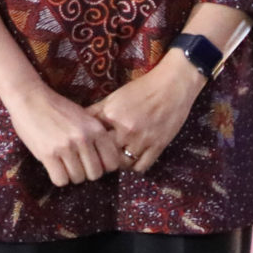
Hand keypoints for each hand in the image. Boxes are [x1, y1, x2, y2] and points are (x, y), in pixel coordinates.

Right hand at [1, 81, 121, 186]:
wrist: (29, 97)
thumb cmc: (56, 107)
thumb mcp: (83, 116)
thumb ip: (95, 135)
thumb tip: (104, 161)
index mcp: (96, 129)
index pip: (112, 163)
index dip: (103, 166)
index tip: (93, 163)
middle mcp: (83, 139)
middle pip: (95, 174)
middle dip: (86, 172)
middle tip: (76, 164)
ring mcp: (66, 147)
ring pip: (78, 178)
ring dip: (70, 175)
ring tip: (63, 164)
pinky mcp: (48, 154)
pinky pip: (60, 180)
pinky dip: (58, 177)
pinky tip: (53, 167)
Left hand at [89, 56, 207, 174]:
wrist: (173, 86)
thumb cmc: (142, 88)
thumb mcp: (114, 97)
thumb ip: (97, 111)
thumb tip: (79, 124)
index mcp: (111, 114)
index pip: (91, 137)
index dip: (87, 144)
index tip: (87, 147)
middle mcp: (125, 129)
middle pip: (104, 154)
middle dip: (100, 156)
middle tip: (99, 158)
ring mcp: (142, 140)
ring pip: (122, 164)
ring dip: (117, 163)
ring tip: (115, 159)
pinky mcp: (158, 146)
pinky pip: (141, 167)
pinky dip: (134, 167)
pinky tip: (132, 160)